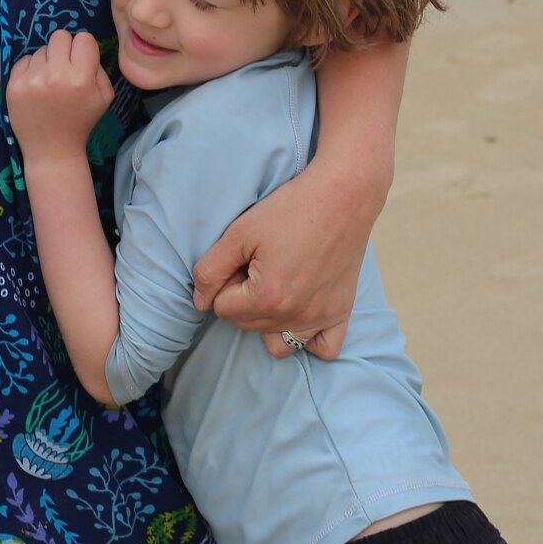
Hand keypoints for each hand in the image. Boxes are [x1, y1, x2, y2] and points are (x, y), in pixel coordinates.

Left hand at [5, 30, 113, 160]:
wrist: (52, 150)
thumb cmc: (80, 122)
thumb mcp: (104, 97)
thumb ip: (99, 68)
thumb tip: (84, 48)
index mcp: (82, 78)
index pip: (83, 38)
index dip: (83, 48)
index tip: (79, 61)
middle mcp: (56, 75)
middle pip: (60, 36)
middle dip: (64, 49)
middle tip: (63, 67)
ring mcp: (33, 79)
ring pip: (41, 49)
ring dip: (47, 61)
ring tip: (49, 83)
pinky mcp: (14, 85)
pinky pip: (24, 60)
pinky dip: (31, 70)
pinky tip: (35, 88)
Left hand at [189, 160, 382, 359]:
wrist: (343, 195)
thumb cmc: (292, 208)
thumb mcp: (240, 232)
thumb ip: (211, 270)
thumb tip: (200, 301)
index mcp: (267, 297)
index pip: (222, 309)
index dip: (227, 281)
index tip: (244, 258)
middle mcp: (295, 315)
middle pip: (247, 325)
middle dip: (244, 299)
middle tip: (261, 264)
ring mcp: (320, 317)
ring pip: (277, 342)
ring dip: (268, 319)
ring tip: (277, 285)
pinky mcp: (342, 312)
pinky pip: (323, 348)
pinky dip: (308, 338)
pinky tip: (301, 312)